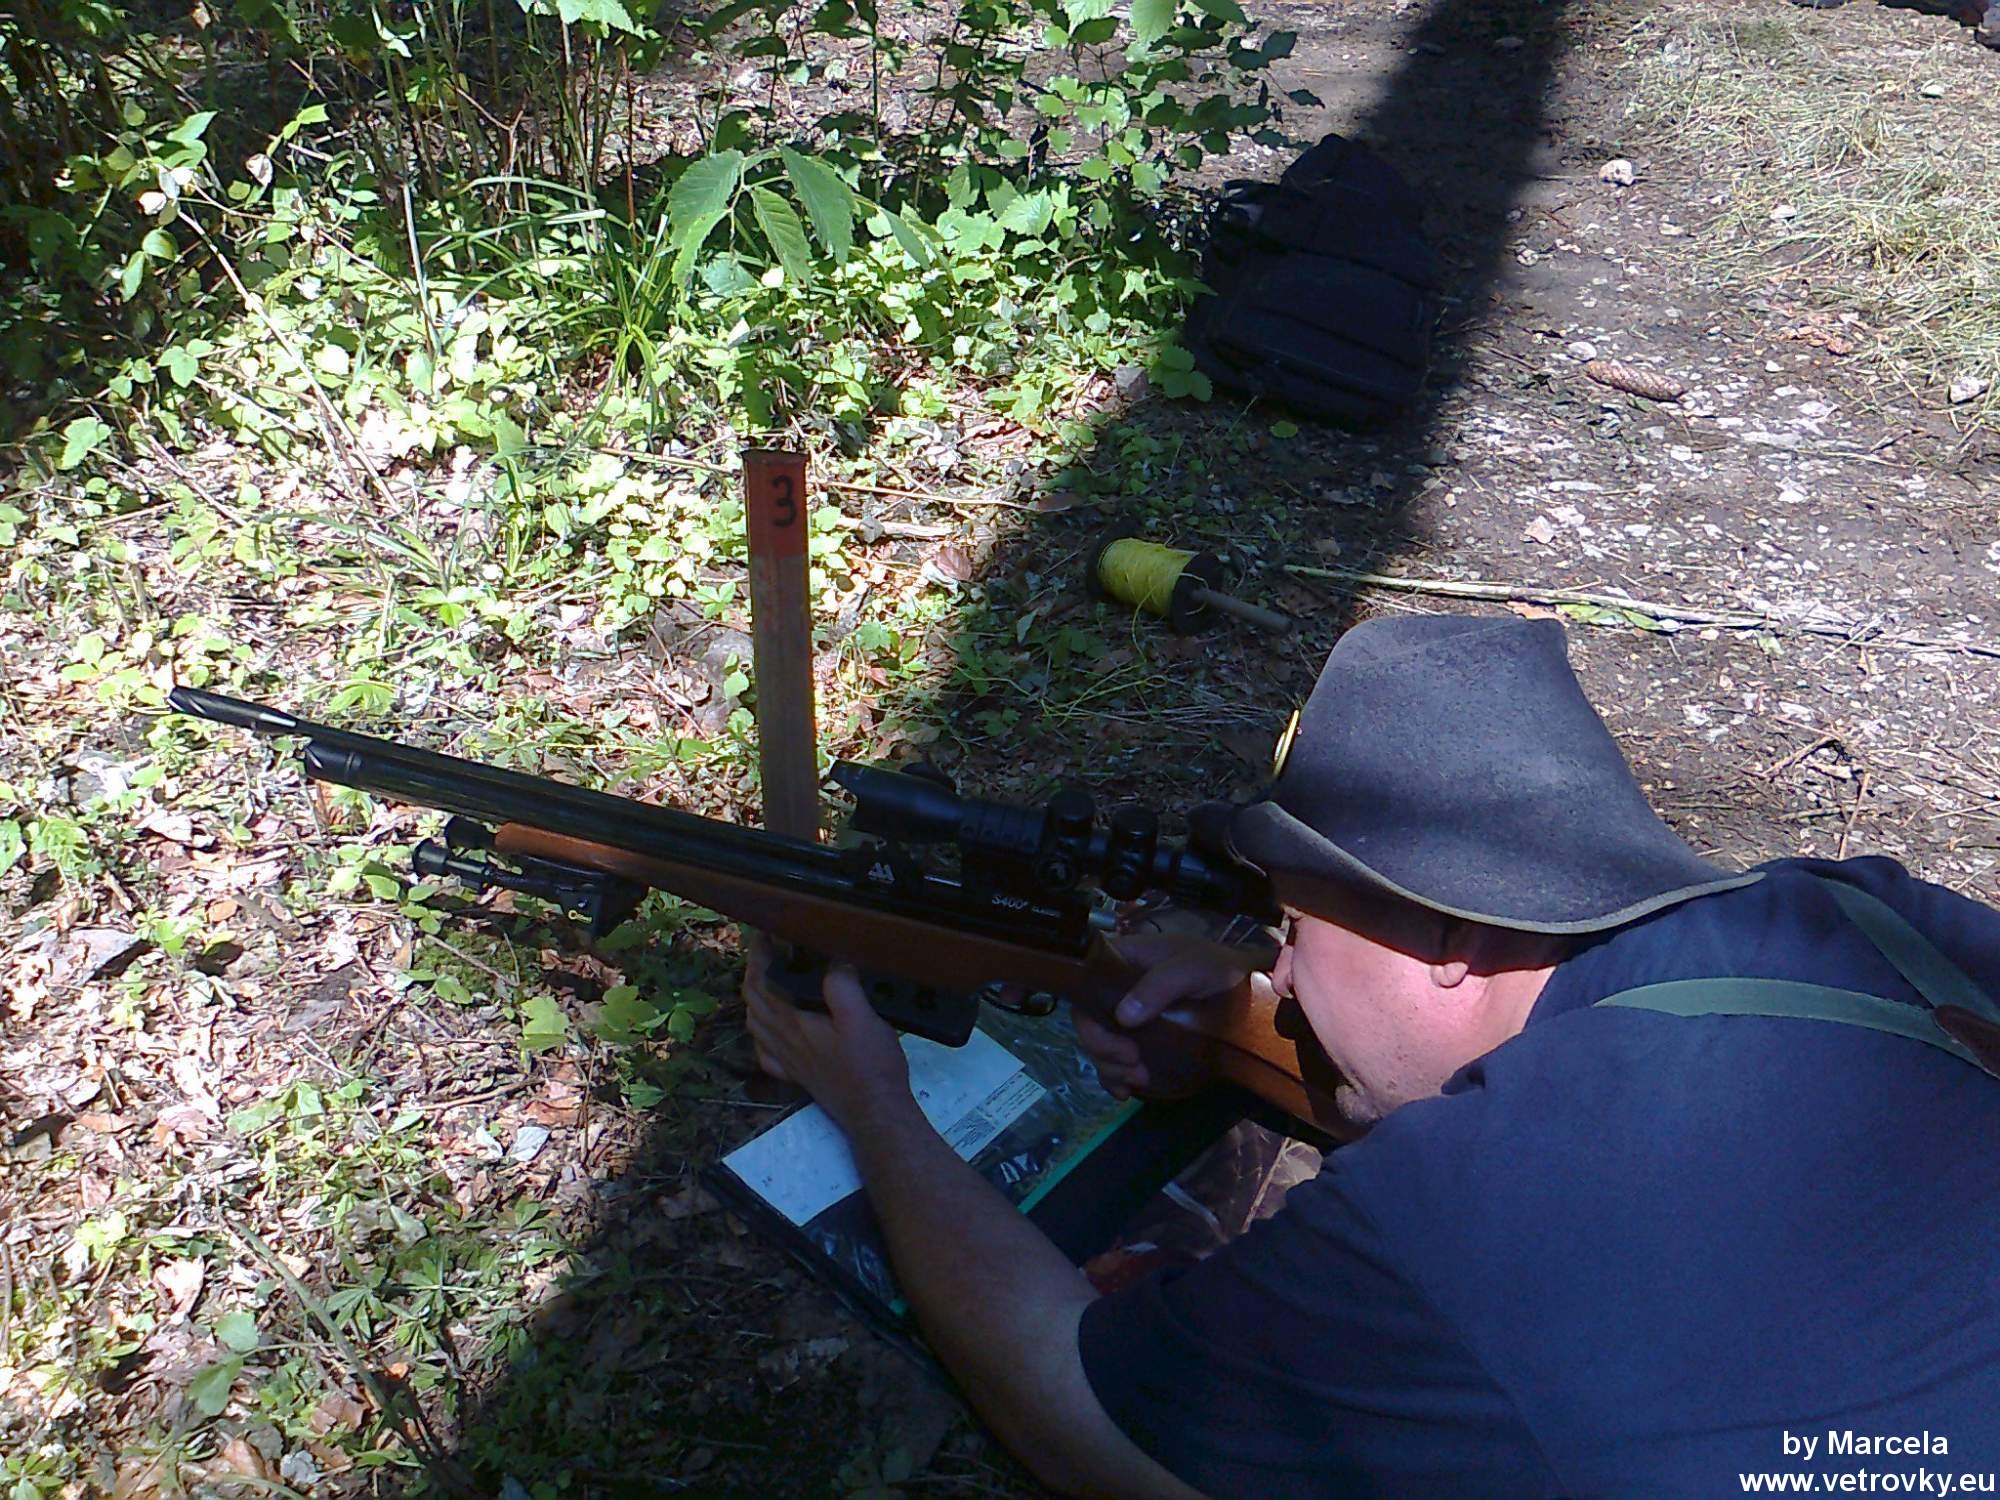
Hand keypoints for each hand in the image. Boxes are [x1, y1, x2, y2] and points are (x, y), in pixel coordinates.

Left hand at [741, 933, 912, 1131]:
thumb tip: (833, 959)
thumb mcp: (861, 1018)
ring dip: (754, 998)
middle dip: (754, 971)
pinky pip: (765, 1051)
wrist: (875, 1111)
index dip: (758, 956)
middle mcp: (781, 1040)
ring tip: (766, 980)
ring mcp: (786, 1060)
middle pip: (752, 1001)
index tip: (765, 933)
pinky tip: (771, 1029)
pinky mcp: (796, 1075)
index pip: (760, 982)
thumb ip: (842, 986)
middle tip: (767, 950)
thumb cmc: (869, 1064)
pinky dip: (761, 1033)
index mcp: (792, 1022)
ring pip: (755, 1024)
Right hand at [1075, 931, 1258, 1100]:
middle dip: (1104, 1051)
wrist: (1247, 987)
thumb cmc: (1219, 970)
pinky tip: (1127, 1090)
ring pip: (1101, 1045)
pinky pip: (1117, 1060)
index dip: (1090, 1022)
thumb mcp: (1195, 968)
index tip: (1121, 1045)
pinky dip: (1116, 1077)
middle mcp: (1119, 989)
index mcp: (1123, 961)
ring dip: (1112, 1067)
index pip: (1086, 989)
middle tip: (1134, 1065)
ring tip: (1139, 1078)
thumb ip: (1161, 985)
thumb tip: (1123, 1017)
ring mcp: (1130, 1017)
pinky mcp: (1142, 1039)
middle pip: (1089, 1023)